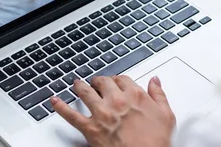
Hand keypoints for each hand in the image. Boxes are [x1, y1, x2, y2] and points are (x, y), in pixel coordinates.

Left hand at [53, 76, 175, 146]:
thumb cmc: (155, 142)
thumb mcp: (166, 115)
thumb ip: (159, 95)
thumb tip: (155, 81)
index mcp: (134, 95)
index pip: (122, 79)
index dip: (117, 80)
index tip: (116, 82)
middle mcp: (116, 100)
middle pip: (102, 82)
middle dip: (98, 81)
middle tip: (96, 82)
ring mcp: (101, 113)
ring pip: (85, 92)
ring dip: (80, 86)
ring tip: (76, 84)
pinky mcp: (90, 129)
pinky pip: (71, 115)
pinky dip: (60, 107)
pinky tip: (54, 101)